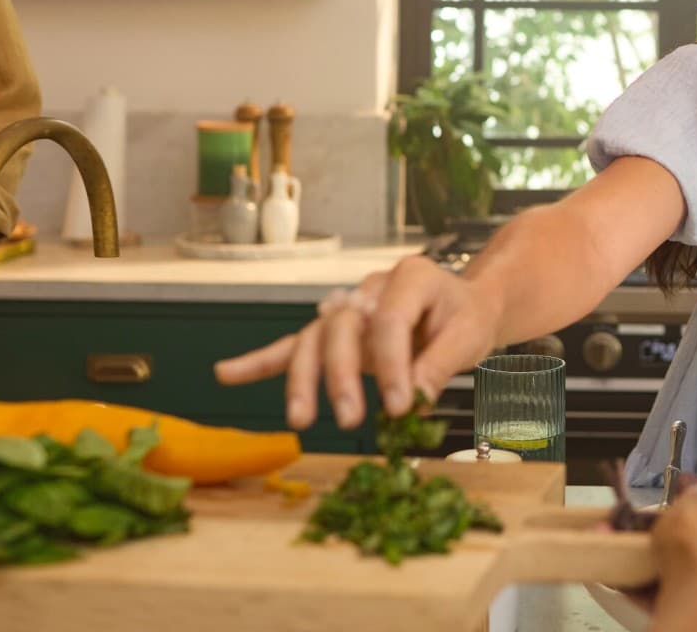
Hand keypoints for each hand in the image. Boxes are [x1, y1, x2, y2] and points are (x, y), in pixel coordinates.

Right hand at [213, 256, 497, 428]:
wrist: (464, 306)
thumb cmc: (466, 318)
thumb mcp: (470, 335)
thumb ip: (441, 363)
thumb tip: (411, 396)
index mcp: (410, 278)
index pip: (389, 321)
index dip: (392, 365)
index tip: (401, 406)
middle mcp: (370, 289)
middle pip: (340, 327)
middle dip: (341, 375)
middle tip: (350, 418)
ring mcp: (347, 309)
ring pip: (313, 338)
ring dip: (302, 379)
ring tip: (299, 419)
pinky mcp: (334, 332)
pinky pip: (293, 343)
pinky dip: (260, 361)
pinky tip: (227, 373)